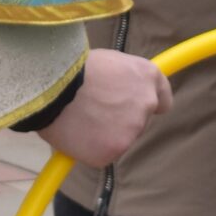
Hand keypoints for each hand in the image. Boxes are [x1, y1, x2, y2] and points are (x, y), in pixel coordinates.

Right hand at [43, 49, 171, 168]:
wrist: (52, 85)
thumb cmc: (72, 66)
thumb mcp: (107, 61)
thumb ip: (122, 80)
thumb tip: (119, 93)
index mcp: (148, 76)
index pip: (163, 100)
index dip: (146, 104)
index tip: (134, 108)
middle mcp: (147, 103)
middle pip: (139, 121)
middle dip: (120, 119)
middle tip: (92, 110)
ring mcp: (132, 130)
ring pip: (120, 138)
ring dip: (104, 134)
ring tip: (78, 117)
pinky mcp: (113, 151)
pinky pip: (102, 153)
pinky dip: (90, 148)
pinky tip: (74, 132)